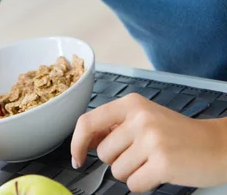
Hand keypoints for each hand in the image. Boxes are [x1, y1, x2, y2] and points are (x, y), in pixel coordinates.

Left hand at [71, 93, 226, 191]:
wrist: (215, 145)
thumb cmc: (177, 133)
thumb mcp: (144, 117)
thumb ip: (115, 125)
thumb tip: (84, 141)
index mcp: (131, 103)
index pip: (89, 121)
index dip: (77, 142)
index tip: (76, 157)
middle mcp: (139, 117)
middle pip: (103, 153)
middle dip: (118, 160)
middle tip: (142, 154)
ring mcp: (151, 139)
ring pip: (117, 171)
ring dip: (132, 173)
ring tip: (152, 161)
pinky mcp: (162, 163)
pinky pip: (134, 185)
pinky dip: (143, 185)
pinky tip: (159, 172)